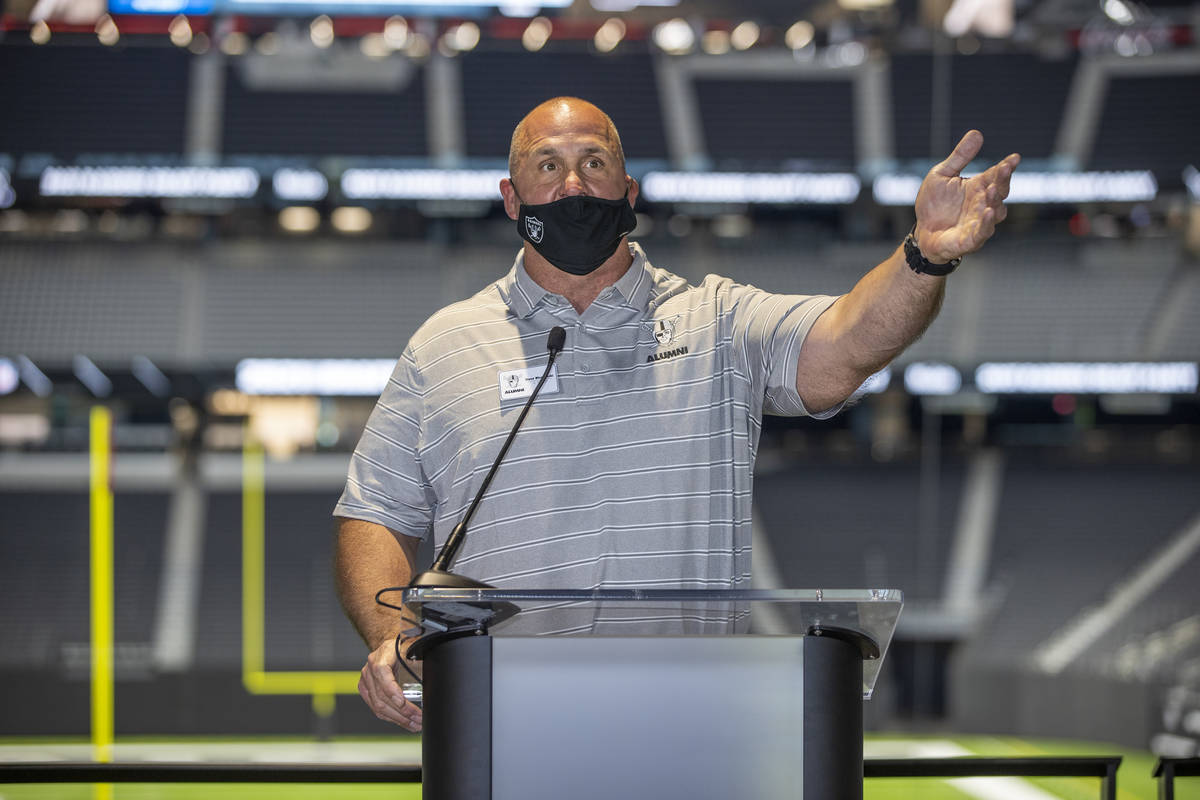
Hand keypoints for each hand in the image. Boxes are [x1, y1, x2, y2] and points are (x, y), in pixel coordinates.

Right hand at [358, 636, 422, 731]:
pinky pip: (376, 707)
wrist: (390, 646)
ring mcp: (366, 681)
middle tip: (418, 719)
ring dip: (398, 718)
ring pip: (379, 706)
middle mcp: (370, 670)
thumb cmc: (402, 646)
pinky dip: (391, 717)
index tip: (403, 702)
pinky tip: (403, 722)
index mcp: (380, 657)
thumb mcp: (413, 649)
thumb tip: (435, 677)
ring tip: (414, 724)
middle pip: (382, 696)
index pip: (383, 675)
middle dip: (402, 711)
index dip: (392, 691)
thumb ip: (419, 662)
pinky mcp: (366, 691)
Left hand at [914, 130, 1019, 263]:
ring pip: (996, 212)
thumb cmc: (934, 204)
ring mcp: (980, 222)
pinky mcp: (971, 240)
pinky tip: (988, 212)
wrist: (922, 232)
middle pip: (1000, 191)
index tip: (1014, 158)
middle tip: (1004, 168)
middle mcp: (984, 204)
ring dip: (995, 201)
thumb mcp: (941, 175)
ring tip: (991, 190)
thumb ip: (960, 157)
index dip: (1007, 167)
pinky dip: (987, 223)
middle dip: (1003, 180)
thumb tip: (977, 133)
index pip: (996, 175)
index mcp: (979, 186)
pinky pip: (983, 232)